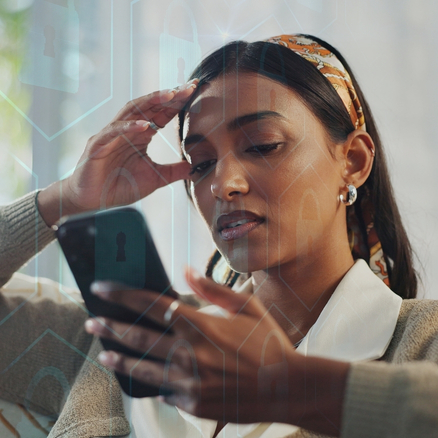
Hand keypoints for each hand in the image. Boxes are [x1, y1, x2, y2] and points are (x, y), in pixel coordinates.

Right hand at [38, 81, 196, 225]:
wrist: (92, 201)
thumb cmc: (119, 187)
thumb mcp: (154, 179)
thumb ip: (173, 172)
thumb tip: (193, 167)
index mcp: (141, 136)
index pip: (162, 114)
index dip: (177, 103)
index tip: (195, 91)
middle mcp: (127, 130)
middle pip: (150, 106)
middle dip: (169, 95)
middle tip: (189, 86)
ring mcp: (112, 135)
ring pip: (131, 111)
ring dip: (151, 101)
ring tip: (170, 94)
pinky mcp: (98, 146)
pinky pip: (114, 131)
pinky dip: (129, 127)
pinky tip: (145, 125)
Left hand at [84, 269, 348, 434]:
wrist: (287, 387)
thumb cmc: (268, 342)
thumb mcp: (246, 306)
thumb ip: (212, 288)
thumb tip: (185, 270)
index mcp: (200, 325)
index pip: (151, 304)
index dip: (122, 294)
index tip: (100, 288)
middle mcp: (189, 353)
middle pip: (138, 337)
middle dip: (110, 327)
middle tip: (91, 320)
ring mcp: (189, 382)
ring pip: (142, 369)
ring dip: (119, 359)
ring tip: (101, 353)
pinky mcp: (193, 404)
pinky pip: (164, 392)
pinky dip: (151, 382)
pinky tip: (139, 377)